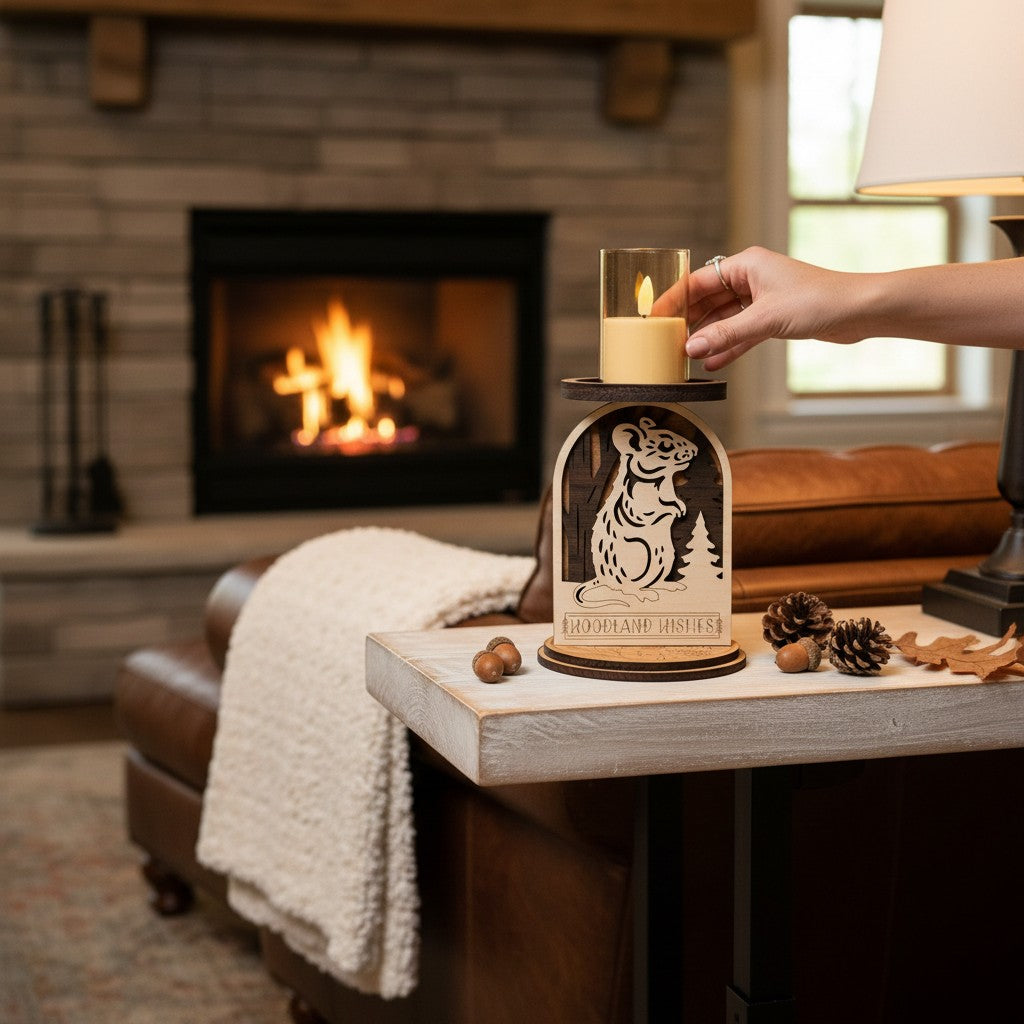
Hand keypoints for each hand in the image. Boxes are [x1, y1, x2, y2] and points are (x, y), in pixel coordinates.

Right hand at [652, 247, 862, 371]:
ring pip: (724, 319)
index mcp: (746, 264)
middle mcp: (751, 278)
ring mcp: (762, 298)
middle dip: (689, 322)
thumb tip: (692, 347)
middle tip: (667, 342)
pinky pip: (741, 332)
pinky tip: (712, 363)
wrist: (858, 311)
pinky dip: (728, 346)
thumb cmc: (819, 300)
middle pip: (708, 301)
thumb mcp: (765, 319)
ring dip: (708, 338)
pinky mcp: (773, 317)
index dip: (674, 300)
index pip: (698, 282)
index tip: (655, 317)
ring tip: (685, 356)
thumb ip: (726, 334)